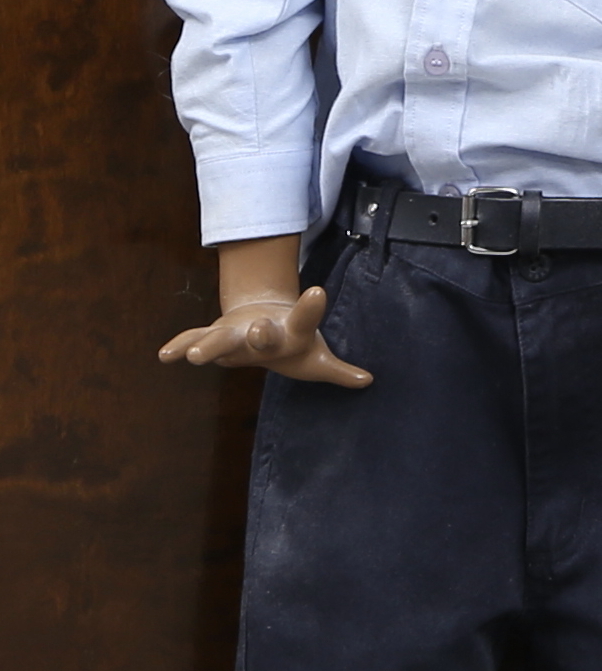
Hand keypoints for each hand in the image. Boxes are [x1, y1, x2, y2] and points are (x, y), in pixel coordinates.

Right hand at [159, 286, 370, 389]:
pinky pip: (194, 340)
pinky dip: (180, 346)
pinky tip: (164, 355)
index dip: (311, 307)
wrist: (261, 317)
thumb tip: (368, 381)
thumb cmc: (292, 344)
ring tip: (197, 356)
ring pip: (221, 338)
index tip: (319, 290)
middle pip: (259, 333)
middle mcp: (261, 329)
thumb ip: (338, 371)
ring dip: (209, 345)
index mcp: (291, 330)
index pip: (304, 319)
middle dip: (257, 333)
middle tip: (256, 329)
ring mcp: (235, 331)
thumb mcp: (316, 359)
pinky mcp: (214, 336)